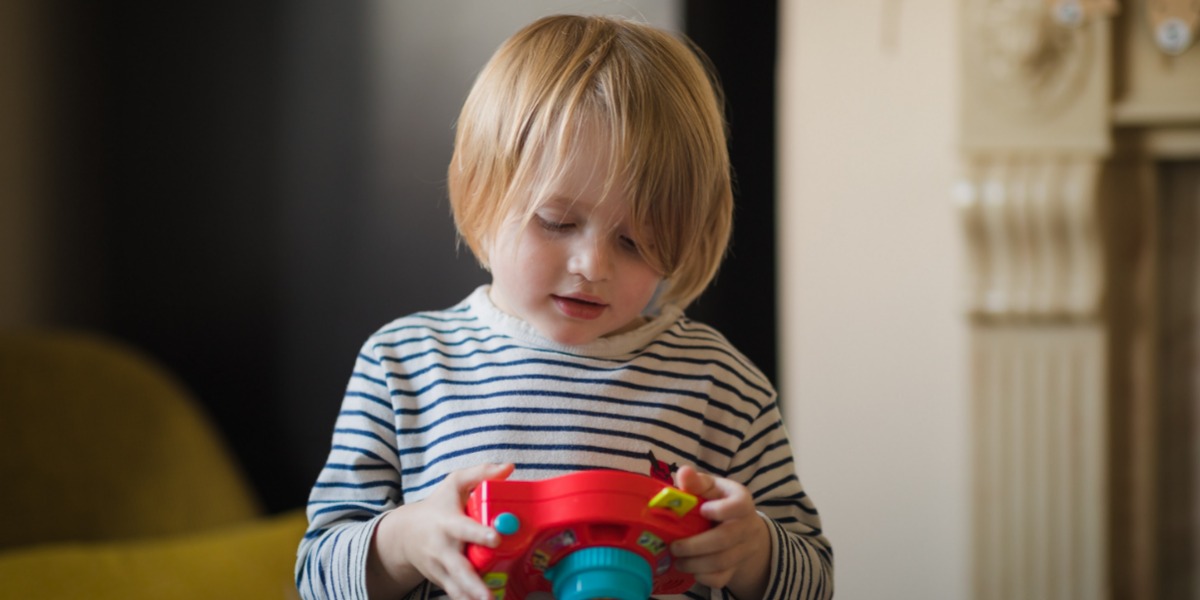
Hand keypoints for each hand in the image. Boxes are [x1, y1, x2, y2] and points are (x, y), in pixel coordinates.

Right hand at [368, 463, 514, 599]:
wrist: (405, 534)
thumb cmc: (437, 505)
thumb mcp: (454, 483)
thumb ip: (480, 473)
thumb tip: (509, 467)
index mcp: (448, 522)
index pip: (464, 528)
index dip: (479, 533)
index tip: (495, 538)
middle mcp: (443, 549)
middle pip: (458, 568)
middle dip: (473, 583)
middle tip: (488, 596)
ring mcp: (441, 568)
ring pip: (456, 588)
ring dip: (471, 598)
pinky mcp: (442, 581)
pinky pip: (456, 594)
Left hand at [670, 465, 769, 597]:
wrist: (742, 529)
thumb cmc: (719, 502)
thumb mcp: (711, 487)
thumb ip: (697, 482)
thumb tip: (684, 472)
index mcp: (741, 501)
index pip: (740, 505)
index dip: (721, 510)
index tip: (702, 510)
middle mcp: (747, 526)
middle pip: (726, 538)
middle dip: (696, 545)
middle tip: (674, 546)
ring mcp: (744, 549)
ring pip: (722, 561)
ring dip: (694, 563)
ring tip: (677, 559)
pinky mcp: (737, 568)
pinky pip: (722, 578)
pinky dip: (703, 577)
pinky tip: (691, 569)